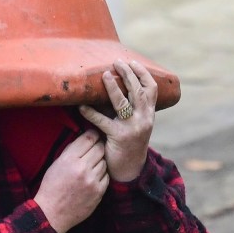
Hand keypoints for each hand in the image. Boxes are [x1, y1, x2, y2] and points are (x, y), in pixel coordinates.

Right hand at [34, 130, 108, 232]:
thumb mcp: (56, 164)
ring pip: (104, 162)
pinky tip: (93, 177)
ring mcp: (92, 181)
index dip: (93, 134)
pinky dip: (101, 175)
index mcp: (70, 159)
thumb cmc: (52, 187)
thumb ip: (71, 151)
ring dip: (100, 161)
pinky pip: (106, 176)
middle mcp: (82, 168)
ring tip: (91, 166)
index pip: (88, 138)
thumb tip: (84, 139)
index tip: (94, 134)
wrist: (52, 213)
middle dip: (98, 146)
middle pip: (100, 148)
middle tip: (96, 148)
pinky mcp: (99, 192)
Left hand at [79, 60, 156, 182]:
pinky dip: (91, 112)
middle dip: (128, 74)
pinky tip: (81, 106)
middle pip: (138, 91)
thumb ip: (132, 108)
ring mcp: (132, 129)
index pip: (152, 89)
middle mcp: (144, 119)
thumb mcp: (136, 124)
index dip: (143, 73)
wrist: (130, 170)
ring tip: (105, 75)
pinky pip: (102, 121)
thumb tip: (117, 84)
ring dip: (113, 88)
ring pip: (123, 103)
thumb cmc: (129, 143)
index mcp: (149, 114)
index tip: (133, 62)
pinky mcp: (118, 137)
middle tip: (117, 62)